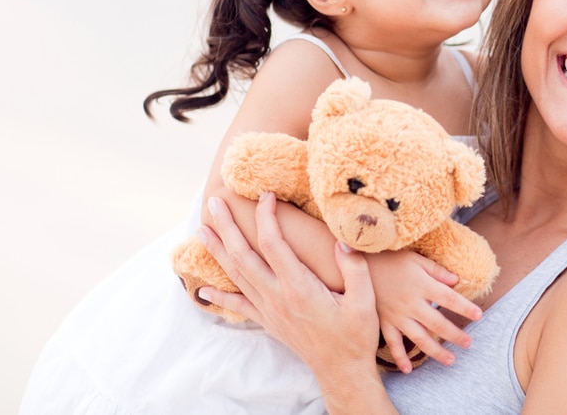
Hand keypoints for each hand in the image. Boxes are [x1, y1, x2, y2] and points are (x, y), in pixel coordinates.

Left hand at [197, 193, 380, 375]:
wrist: (342, 370)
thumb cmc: (354, 335)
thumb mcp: (364, 302)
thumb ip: (355, 269)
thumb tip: (344, 240)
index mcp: (299, 287)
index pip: (274, 244)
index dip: (266, 217)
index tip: (266, 195)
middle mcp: (277, 296)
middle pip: (244, 256)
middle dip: (227, 227)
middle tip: (215, 203)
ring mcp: (269, 309)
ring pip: (236, 275)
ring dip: (217, 251)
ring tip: (202, 230)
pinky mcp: (268, 320)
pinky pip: (238, 305)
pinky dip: (219, 295)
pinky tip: (202, 289)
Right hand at [368, 250, 481, 371]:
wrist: (358, 264)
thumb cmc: (389, 257)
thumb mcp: (415, 258)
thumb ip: (436, 270)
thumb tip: (457, 280)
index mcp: (421, 285)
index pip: (449, 299)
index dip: (465, 308)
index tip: (479, 315)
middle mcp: (411, 303)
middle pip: (438, 323)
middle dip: (455, 335)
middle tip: (469, 344)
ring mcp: (397, 315)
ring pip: (419, 338)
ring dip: (435, 351)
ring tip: (450, 360)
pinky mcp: (383, 322)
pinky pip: (393, 343)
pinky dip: (400, 358)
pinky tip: (408, 370)